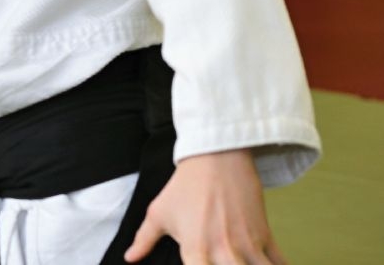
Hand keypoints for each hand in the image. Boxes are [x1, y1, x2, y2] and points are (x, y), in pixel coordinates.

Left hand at [125, 149, 285, 263]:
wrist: (216, 158)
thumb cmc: (185, 186)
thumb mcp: (159, 213)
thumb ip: (144, 240)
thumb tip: (130, 257)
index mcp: (196, 249)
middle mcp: (224, 250)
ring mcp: (248, 244)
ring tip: (243, 264)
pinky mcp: (266, 235)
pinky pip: (280, 263)